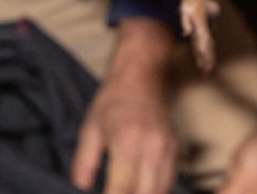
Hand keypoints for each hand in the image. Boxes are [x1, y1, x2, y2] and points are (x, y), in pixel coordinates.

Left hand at [71, 17, 178, 193]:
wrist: (141, 75)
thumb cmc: (113, 100)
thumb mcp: (89, 130)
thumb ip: (83, 163)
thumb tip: (81, 189)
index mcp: (126, 142)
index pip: (121, 189)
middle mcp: (151, 148)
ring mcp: (167, 150)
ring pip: (161, 192)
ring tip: (128, 193)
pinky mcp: (175, 151)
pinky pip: (169, 182)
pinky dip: (156, 192)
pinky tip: (142, 190)